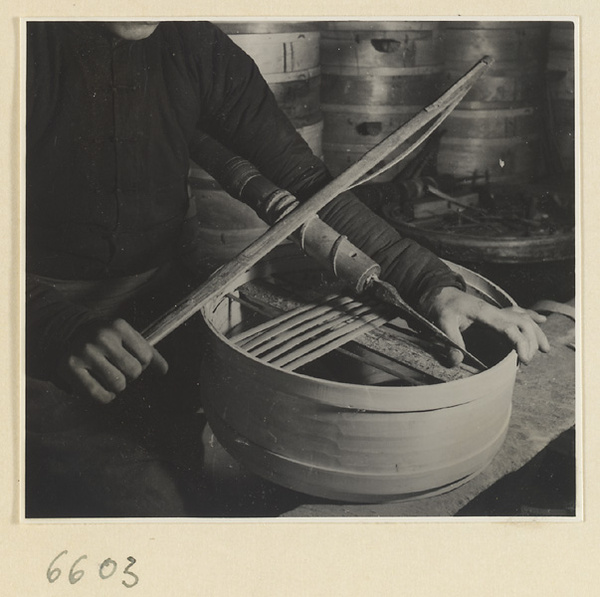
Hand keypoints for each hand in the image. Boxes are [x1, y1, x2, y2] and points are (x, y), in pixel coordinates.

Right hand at [57, 318, 168, 403]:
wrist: (66, 335)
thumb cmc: (105, 340)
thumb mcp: (127, 339)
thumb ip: (148, 353)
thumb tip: (164, 370)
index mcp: (119, 326)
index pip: (146, 357)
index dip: (142, 364)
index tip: (130, 360)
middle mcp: (102, 336)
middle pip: (134, 372)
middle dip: (130, 376)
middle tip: (118, 370)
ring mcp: (85, 351)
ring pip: (118, 384)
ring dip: (117, 387)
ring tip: (108, 377)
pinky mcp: (70, 366)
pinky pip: (98, 394)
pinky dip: (105, 397)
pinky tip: (102, 389)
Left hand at [425, 287, 550, 366]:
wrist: (439, 293)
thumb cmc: (441, 308)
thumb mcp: (441, 324)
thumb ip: (450, 341)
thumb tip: (458, 360)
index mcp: (484, 313)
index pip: (509, 327)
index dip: (520, 342)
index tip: (524, 359)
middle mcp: (494, 310)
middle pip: (522, 322)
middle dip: (531, 340)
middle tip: (527, 360)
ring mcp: (496, 310)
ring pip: (523, 318)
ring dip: (536, 332)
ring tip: (545, 349)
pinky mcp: (494, 312)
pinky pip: (517, 312)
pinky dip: (531, 316)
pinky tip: (541, 320)